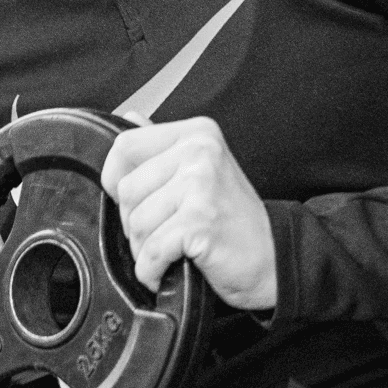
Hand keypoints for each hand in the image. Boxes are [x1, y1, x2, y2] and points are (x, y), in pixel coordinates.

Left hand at [100, 116, 276, 311]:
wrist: (272, 258)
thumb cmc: (233, 220)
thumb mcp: (202, 170)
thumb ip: (163, 145)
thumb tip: (129, 116)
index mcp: (197, 134)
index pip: (125, 145)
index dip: (115, 179)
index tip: (133, 200)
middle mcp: (199, 151)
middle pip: (126, 189)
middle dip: (135, 223)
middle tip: (165, 234)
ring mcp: (200, 184)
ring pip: (136, 223)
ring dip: (145, 251)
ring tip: (173, 251)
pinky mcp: (199, 220)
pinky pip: (151, 251)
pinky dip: (153, 271)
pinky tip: (170, 269)